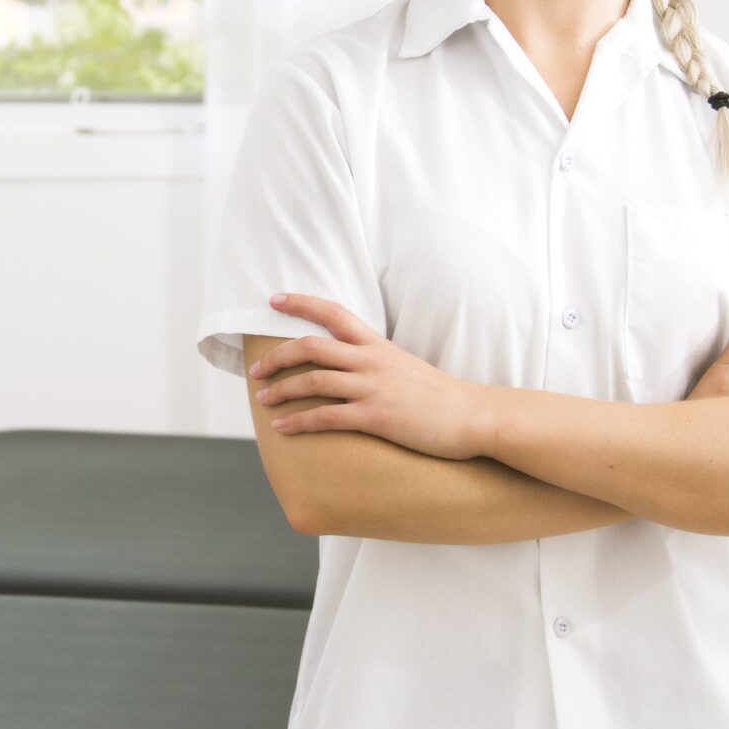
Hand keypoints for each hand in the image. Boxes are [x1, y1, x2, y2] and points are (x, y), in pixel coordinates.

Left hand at [249, 292, 491, 460]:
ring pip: (313, 381)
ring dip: (281, 390)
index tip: (273, 300)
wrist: (472, 417)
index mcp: (377, 345)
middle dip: (277, 357)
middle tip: (256, 370)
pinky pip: (326, 417)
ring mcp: (373, 388)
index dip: (300, 303)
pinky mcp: (375, 417)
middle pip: (311, 346)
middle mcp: (371, 361)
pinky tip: (281, 428)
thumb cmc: (438, 396)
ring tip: (263, 400)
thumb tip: (347, 364)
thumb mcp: (404, 365)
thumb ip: (374, 360)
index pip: (333, 312)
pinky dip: (298, 421)